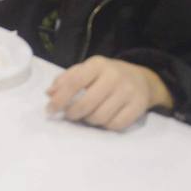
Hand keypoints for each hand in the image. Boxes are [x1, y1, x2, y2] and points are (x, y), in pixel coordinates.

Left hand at [46, 57, 172, 131]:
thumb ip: (66, 79)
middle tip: (69, 115)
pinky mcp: (139, 106)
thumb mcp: (86, 70)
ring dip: (88, 120)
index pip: (74, 83)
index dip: (60, 99)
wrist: (141, 79)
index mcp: (97, 64)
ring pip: (100, 117)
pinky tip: (102, 119)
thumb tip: (49, 94)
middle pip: (87, 103)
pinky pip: (116, 125)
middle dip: (73, 113)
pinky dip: (105, 126)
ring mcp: (129, 92)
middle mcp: (114, 76)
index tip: (49, 110)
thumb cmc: (106, 75)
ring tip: (86, 115)